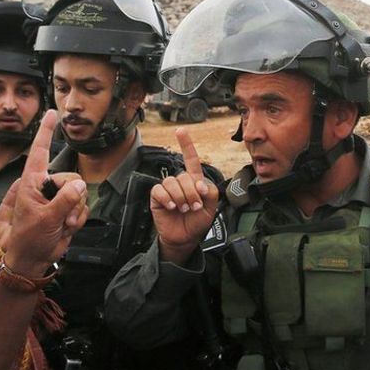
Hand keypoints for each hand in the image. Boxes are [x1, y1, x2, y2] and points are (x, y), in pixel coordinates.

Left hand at [0, 110, 87, 277]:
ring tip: (61, 225)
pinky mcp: (67, 210)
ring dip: (75, 212)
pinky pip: (83, 207)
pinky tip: (66, 228)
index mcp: (32, 182)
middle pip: (71, 178)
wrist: (33, 260)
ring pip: (80, 193)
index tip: (52, 113)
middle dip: (71, 199)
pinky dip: (78, 219)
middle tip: (60, 217)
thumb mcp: (46, 218)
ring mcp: (57, 198)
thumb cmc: (29, 239)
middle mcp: (45, 186)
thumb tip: (79, 185)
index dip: (46, 131)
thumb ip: (64, 200)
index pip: (40, 151)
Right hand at [151, 128, 218, 264]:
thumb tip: (198, 184)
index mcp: (193, 181)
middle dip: (191, 192)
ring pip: (171, 182)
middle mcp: (179, 182)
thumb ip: (210, 191)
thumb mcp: (211, 206)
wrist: (185, 238)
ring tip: (183, 209)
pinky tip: (172, 207)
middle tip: (194, 206)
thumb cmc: (198, 221)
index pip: (190, 159)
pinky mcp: (157, 197)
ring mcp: (167, 189)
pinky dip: (167, 198)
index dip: (186, 144)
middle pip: (184, 176)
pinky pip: (159, 190)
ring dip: (180, 198)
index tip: (181, 131)